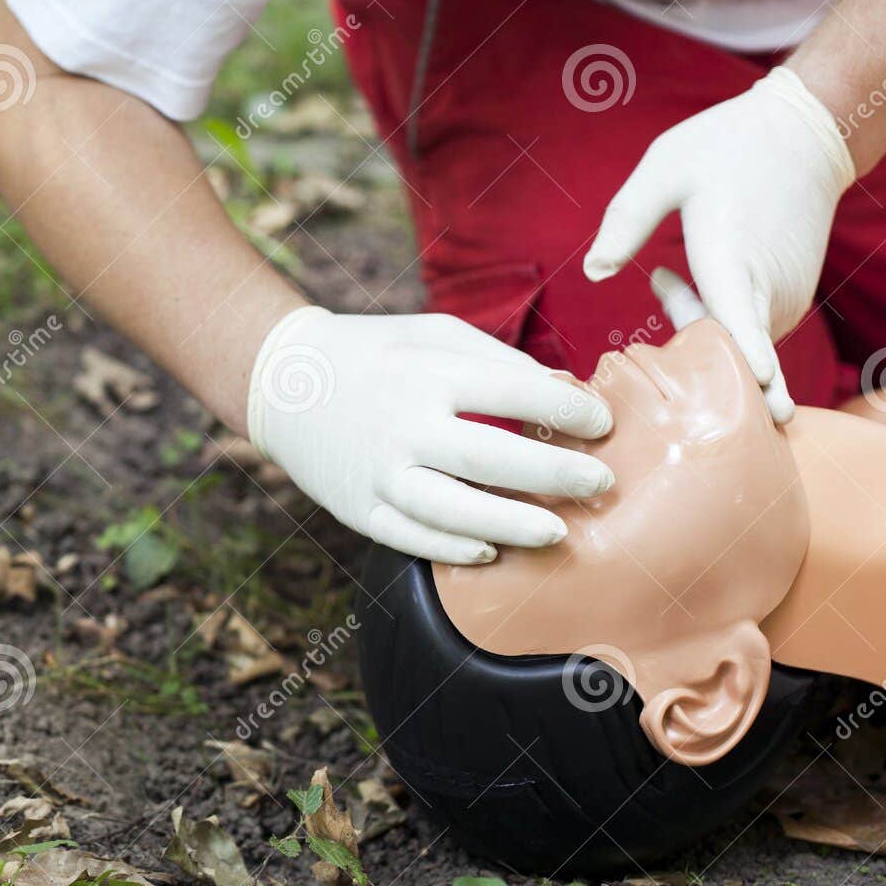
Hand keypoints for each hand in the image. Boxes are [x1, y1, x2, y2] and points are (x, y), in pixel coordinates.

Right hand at [247, 306, 615, 563]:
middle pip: (493, 460)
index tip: (602, 423)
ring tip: (558, 533)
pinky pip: (412, 538)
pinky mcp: (358, 509)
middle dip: (556, 476)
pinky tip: (492, 552)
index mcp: (427, 372)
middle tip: (602, 484)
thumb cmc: (375, 353)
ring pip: (453, 512)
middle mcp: (402, 425)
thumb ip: (498, 361)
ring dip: (512, 525)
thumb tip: (565, 395)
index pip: (515, 393)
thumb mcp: (434, 334)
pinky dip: (454, 550)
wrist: (283, 383)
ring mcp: (378, 472)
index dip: (569, 410)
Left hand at [583, 67, 854, 423]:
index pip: (743, 322)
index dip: (749, 357)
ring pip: (731, 346)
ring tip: (672, 273)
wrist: (805, 134)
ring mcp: (784, 302)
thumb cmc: (727, 147)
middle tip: (663, 278)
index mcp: (732, 257)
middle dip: (682, 341)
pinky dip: (717, 322)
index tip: (764, 386)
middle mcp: (766, 290)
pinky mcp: (788, 304)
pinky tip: (698, 281)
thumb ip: (627, 219)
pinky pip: (745, 334)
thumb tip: (592, 272)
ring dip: (696, 326)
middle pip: (721, 352)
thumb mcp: (666, 165)